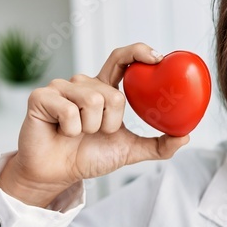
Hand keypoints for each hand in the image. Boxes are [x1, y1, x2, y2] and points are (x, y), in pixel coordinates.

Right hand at [0, 43, 189, 206]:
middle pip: (113, 94)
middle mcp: (83, 83)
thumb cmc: (88, 157)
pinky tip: (62, 133)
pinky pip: (69, 111)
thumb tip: (185, 136)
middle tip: (97, 133)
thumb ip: (158, 145)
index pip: (122, 60)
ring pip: (92, 101)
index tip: (157, 58)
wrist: (57, 174)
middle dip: (111, 122)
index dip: (138, 52)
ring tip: (79, 133)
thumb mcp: (129, 151)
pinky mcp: (41, 97)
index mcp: (103, 89)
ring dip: (91, 127)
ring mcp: (60, 88)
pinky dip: (70, 130)